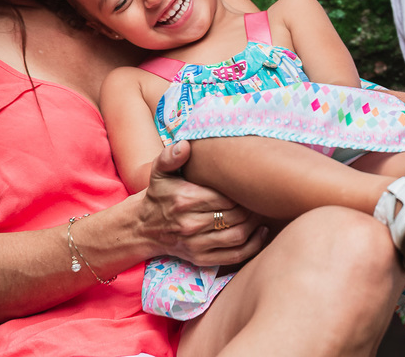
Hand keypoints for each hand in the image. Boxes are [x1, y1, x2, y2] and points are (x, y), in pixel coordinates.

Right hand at [140, 141, 268, 266]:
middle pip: (235, 215)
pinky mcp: (201, 259)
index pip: (225, 196)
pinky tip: (260, 231)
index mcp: (184, 200)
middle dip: (250, 206)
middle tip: (258, 196)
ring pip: (238, 236)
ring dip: (254, 224)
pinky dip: (252, 245)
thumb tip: (185, 146)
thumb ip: (170, 156)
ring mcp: (196, 245)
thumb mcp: (159, 172)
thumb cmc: (159, 195)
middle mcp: (190, 224)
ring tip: (259, 211)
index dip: (241, 191)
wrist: (144, 227)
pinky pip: (234, 256)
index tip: (247, 184)